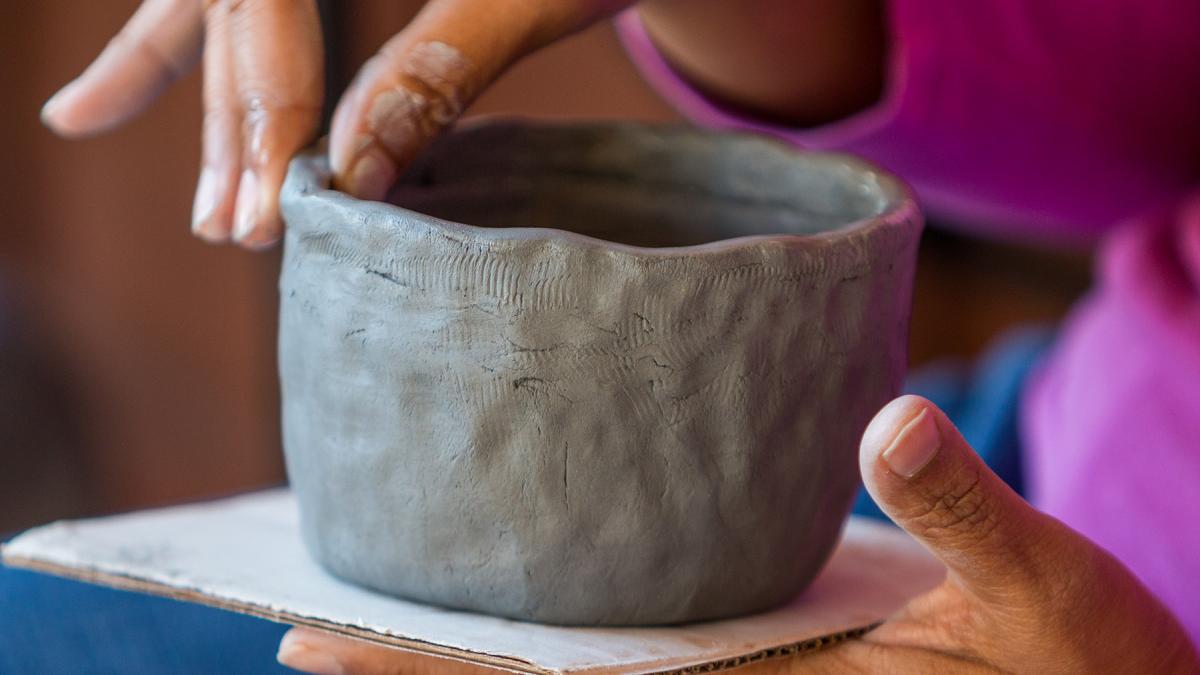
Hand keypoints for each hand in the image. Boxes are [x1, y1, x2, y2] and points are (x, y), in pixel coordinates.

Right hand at [40, 0, 631, 249]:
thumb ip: (444, 63)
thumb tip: (357, 170)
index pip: (262, 3)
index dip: (261, 104)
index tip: (278, 204)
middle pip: (235, 12)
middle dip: (237, 126)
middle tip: (236, 231)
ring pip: (223, 12)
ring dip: (208, 106)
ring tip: (201, 210)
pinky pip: (236, 8)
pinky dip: (168, 51)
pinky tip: (94, 109)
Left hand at [276, 395, 1197, 673]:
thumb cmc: (1097, 674)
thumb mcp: (1048, 594)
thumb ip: (968, 510)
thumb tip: (891, 417)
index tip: (320, 652)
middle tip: (302, 637)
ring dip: (481, 662)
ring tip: (378, 617)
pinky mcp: (780, 669)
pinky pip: (655, 657)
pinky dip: (571, 637)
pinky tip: (534, 591)